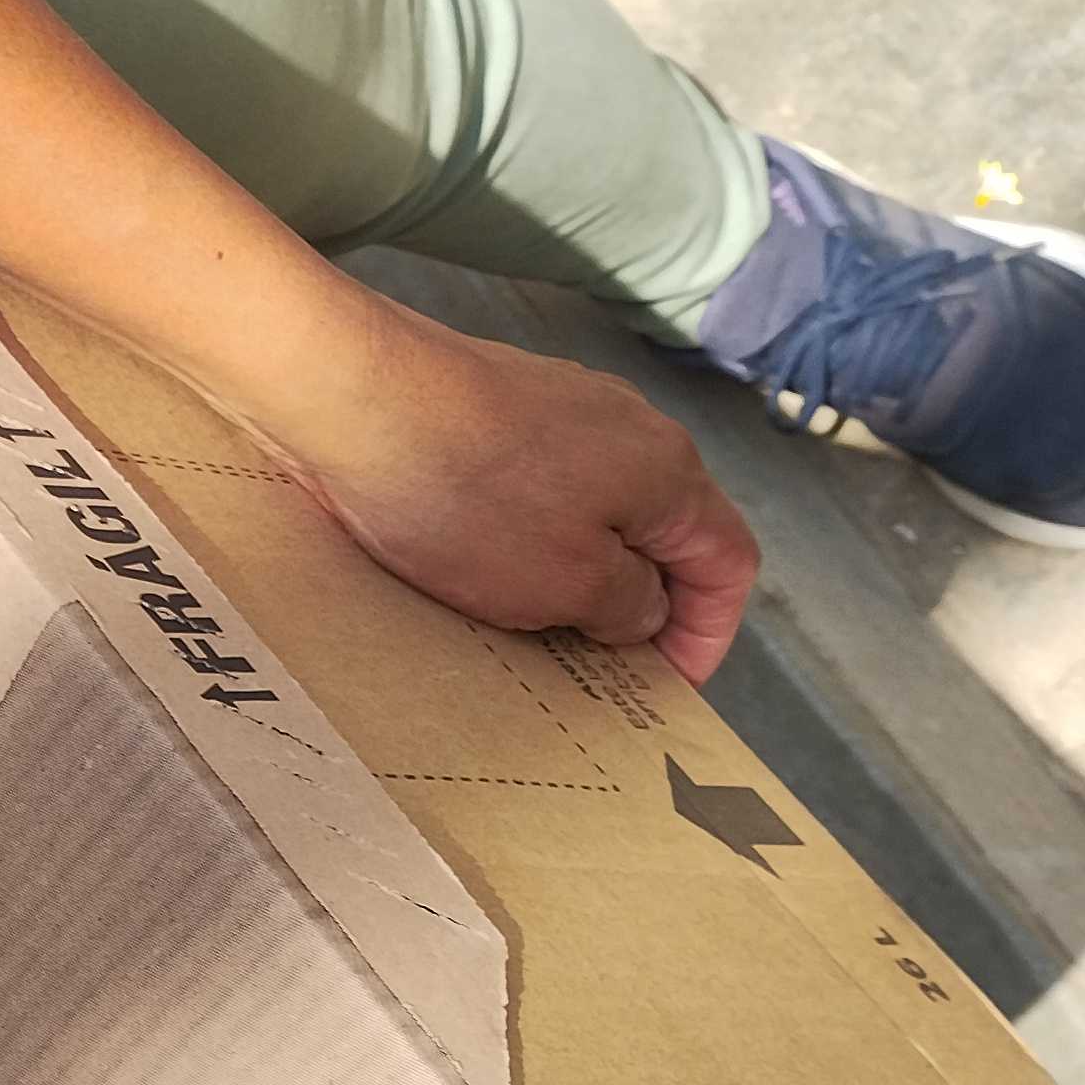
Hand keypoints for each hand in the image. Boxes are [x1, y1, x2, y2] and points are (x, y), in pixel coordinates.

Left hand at [256, 298, 757, 683]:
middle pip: (662, 534)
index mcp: (670, 472)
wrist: (355, 397)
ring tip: (527, 632)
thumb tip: (643, 608)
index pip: (729, 563)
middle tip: (593, 673)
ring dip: (571, 575)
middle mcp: (627, 429)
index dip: (709, 633)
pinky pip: (528, 490)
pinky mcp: (493, 409)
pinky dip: (517, 539)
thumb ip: (626, 605)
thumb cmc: (466, 493)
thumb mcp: (567, 582)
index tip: (669, 687)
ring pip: (591, 513)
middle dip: (636, 608)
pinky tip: (470, 574)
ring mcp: (558, 411)